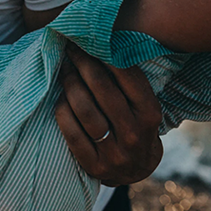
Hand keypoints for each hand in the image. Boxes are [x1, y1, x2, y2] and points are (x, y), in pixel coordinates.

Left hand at [54, 42, 163, 185]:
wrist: (135, 170)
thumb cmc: (135, 125)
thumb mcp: (142, 106)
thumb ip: (128, 81)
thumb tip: (102, 42)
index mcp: (150, 114)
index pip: (128, 78)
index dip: (105, 55)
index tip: (89, 40)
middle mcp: (135, 134)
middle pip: (103, 90)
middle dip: (84, 64)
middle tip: (71, 49)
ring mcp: (115, 153)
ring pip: (85, 110)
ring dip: (70, 84)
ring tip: (64, 69)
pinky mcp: (95, 165)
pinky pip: (71, 132)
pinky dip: (62, 110)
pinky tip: (60, 97)